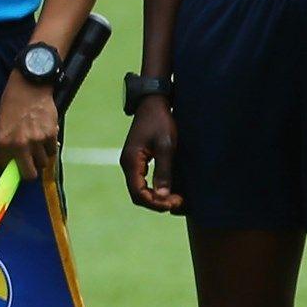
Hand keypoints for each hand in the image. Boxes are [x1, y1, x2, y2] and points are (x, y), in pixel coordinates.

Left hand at [0, 74, 60, 179]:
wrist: (30, 85)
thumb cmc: (13, 103)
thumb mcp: (1, 124)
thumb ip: (5, 145)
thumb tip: (11, 162)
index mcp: (3, 141)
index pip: (6, 169)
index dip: (11, 173)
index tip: (13, 174)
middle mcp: (20, 143)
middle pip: (29, 173)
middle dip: (30, 172)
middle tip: (30, 165)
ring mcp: (37, 140)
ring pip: (43, 162)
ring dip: (40, 157)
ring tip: (37, 145)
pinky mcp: (51, 134)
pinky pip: (52, 150)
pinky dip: (49, 146)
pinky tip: (44, 135)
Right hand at [120, 97, 182, 212]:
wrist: (154, 102)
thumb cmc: (161, 121)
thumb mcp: (166, 145)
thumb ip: (164, 171)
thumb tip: (162, 196)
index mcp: (131, 162)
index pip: (138, 193)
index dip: (155, 203)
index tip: (173, 204)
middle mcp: (128, 164)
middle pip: (138, 195)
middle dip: (157, 203)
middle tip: (178, 203)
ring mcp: (132, 163)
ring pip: (141, 189)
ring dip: (157, 197)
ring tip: (177, 199)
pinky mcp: (138, 160)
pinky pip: (143, 181)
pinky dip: (156, 188)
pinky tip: (171, 189)